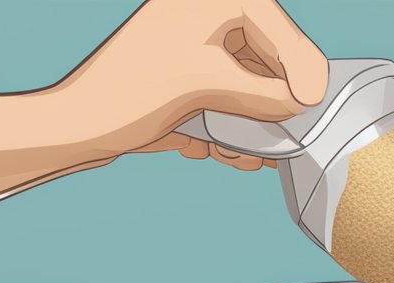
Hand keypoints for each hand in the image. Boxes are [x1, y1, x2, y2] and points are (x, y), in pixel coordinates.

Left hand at [64, 0, 327, 170]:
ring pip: (251, 86)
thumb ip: (264, 92)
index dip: (304, 71)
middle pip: (270, 62)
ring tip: (238, 155)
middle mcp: (205, 15)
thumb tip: (301, 105)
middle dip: (273, 105)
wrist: (77, 126)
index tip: (315, 107)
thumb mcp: (206, 84)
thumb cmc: (127, 92)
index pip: (281, 32)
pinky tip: (215, 150)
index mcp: (212, 0)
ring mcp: (196, 46)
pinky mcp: (188, 77)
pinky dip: (230, 127)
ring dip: (251, 125)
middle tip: (278, 140)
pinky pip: (228, 99)